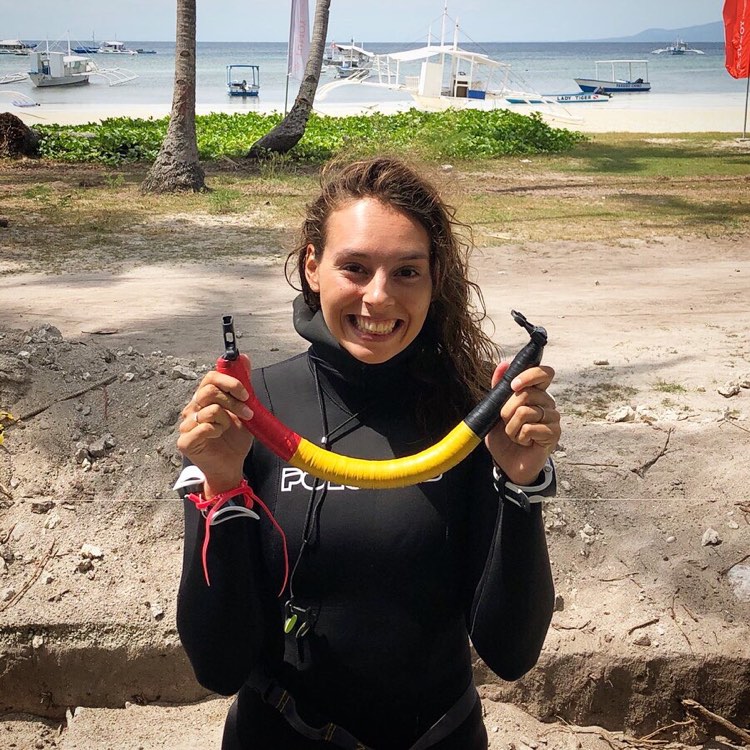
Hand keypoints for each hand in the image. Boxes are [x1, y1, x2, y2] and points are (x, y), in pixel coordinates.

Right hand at [176, 354, 254, 496]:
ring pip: (210, 409)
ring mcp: (187, 424)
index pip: (210, 377)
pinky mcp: (185, 441)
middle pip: (209, 390)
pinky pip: (204, 427)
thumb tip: (244, 358)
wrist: (232, 466)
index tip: (245, 393)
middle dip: (233, 401)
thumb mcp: (244, 410)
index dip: (229, 381)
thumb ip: (243, 385)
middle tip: (247, 412)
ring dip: (228, 419)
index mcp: (205, 399)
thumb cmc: (235, 439)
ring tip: (231, 428)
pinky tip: (218, 437)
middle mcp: (193, 408)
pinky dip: (217, 431)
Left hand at [484, 362, 559, 485]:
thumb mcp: (495, 410)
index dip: (530, 375)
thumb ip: (498, 387)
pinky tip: (523, 442)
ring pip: (526, 412)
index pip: (544, 373)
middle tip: (506, 422)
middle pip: (527, 393)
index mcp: (535, 393)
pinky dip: (519, 437)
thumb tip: (503, 364)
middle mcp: (547, 402)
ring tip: (514, 435)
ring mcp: (552, 418)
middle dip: (507, 409)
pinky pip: (530, 428)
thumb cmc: (503, 437)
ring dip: (511, 427)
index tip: (513, 385)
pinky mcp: (554, 433)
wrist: (507, 464)